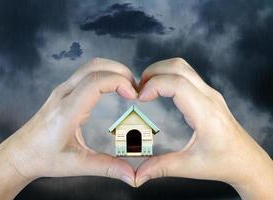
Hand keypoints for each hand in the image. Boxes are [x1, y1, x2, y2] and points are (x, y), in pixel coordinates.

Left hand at [0, 58, 136, 199]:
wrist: (21, 153)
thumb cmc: (43, 158)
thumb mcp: (77, 164)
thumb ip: (107, 167)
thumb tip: (131, 174)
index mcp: (67, 111)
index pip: (95, 82)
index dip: (119, 82)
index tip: (134, 95)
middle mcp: (63, 95)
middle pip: (95, 66)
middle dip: (120, 72)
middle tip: (136, 89)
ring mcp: (62, 90)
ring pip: (91, 66)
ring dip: (113, 71)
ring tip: (127, 87)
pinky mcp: (63, 91)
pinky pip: (86, 73)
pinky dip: (105, 74)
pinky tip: (113, 87)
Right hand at [136, 58, 272, 198]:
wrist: (246, 160)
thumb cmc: (224, 162)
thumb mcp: (190, 167)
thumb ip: (161, 168)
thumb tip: (137, 175)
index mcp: (206, 115)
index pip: (178, 85)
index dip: (154, 85)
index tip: (140, 98)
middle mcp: (209, 98)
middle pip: (179, 67)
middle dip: (153, 73)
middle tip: (138, 90)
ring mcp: (210, 93)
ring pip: (182, 67)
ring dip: (160, 71)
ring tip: (146, 88)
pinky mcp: (207, 94)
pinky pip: (185, 74)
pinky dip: (167, 76)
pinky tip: (159, 90)